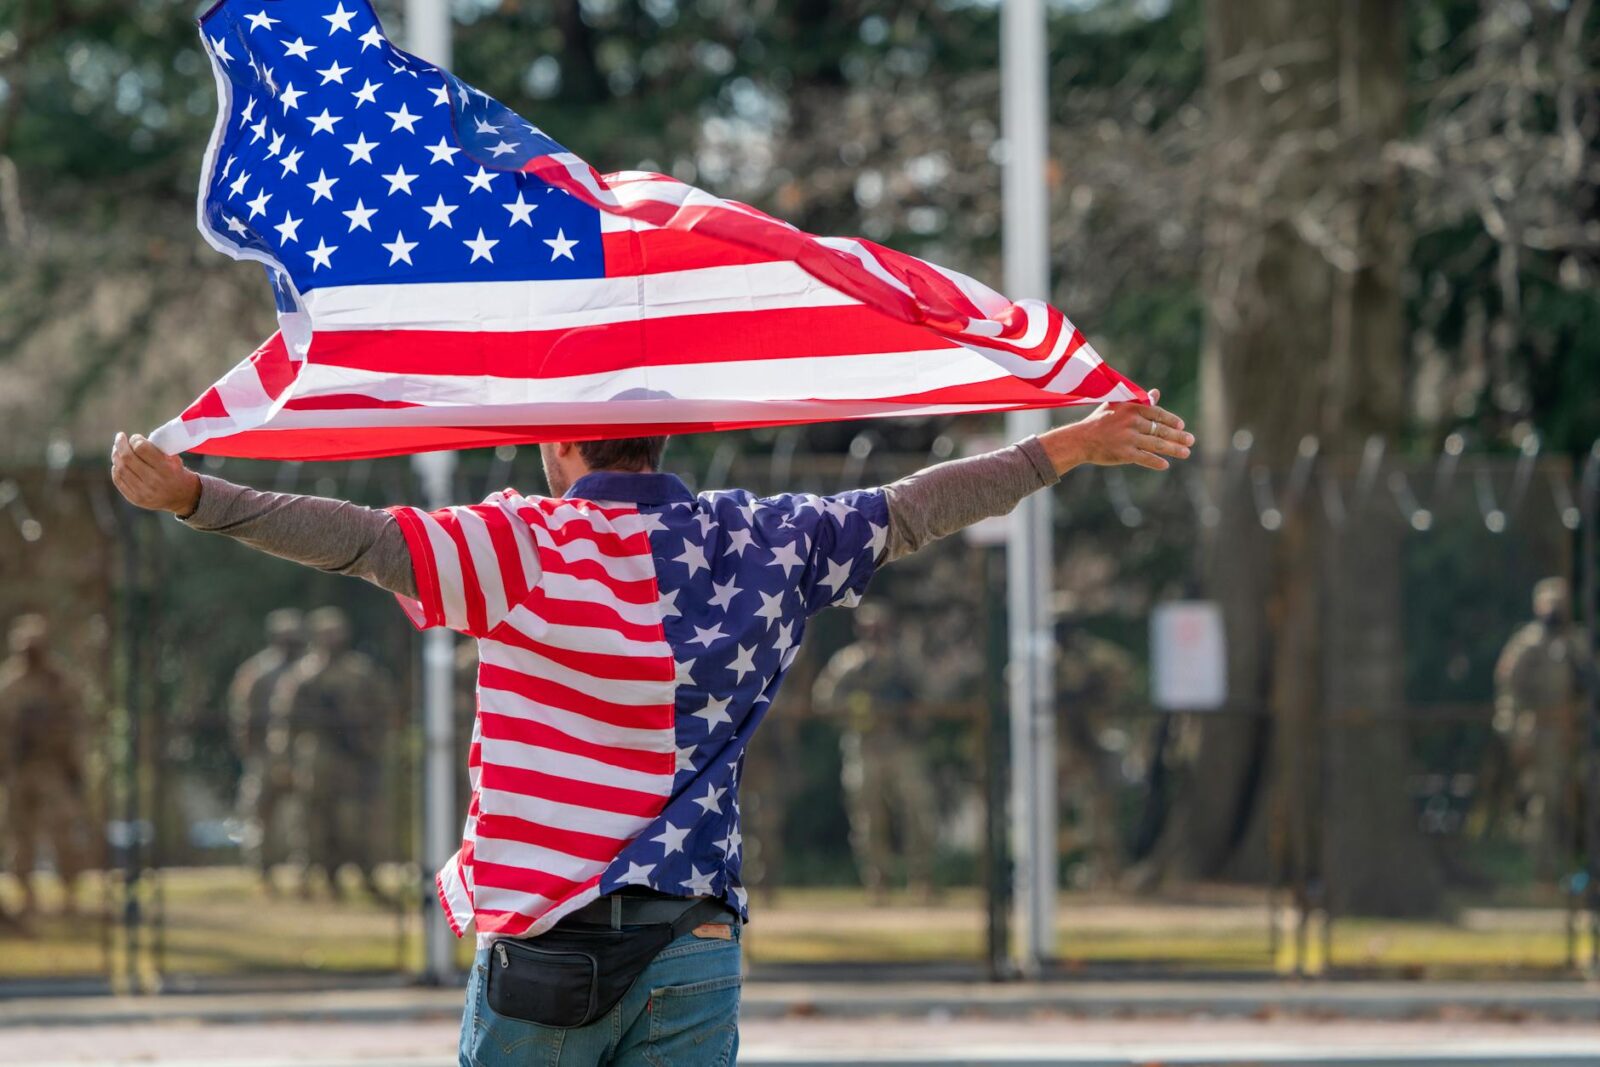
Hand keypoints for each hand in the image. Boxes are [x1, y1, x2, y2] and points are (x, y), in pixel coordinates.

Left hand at [110, 433, 201, 516]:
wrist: (183, 498)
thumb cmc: (178, 474)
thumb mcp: (175, 459)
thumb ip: (158, 450)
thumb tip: (137, 440)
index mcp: (166, 469)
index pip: (142, 448)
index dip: (135, 440)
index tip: (136, 437)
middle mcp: (154, 481)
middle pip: (128, 458)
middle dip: (121, 444)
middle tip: (120, 437)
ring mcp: (143, 492)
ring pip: (121, 469)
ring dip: (116, 456)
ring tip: (117, 449)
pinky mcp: (136, 499)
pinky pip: (119, 480)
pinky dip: (116, 469)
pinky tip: (118, 463)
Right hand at [1037, 388, 1194, 473]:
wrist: (1080, 439)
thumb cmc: (1100, 421)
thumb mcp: (1118, 405)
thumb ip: (1139, 400)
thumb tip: (1156, 393)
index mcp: (1131, 408)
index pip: (1157, 413)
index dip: (1171, 420)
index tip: (1182, 425)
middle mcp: (1131, 421)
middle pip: (1160, 430)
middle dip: (1178, 436)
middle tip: (1191, 441)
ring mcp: (1128, 438)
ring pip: (1156, 444)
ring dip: (1173, 449)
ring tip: (1186, 453)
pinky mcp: (1123, 453)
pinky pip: (1144, 458)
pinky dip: (1156, 462)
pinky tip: (1165, 464)